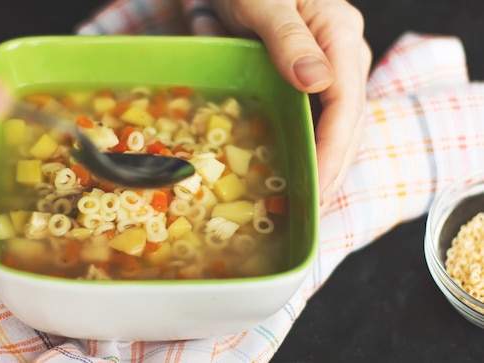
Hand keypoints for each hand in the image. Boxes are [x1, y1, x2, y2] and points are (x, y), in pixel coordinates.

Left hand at [212, 0, 371, 214]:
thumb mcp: (265, 2)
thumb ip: (289, 38)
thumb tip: (317, 83)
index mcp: (339, 36)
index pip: (346, 106)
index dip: (333, 151)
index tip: (318, 186)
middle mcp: (342, 57)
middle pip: (347, 123)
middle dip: (332, 169)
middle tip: (314, 212)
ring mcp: (329, 68)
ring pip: (336, 126)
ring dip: (325, 166)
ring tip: (310, 204)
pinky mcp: (309, 77)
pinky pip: (317, 119)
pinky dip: (310, 148)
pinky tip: (300, 172)